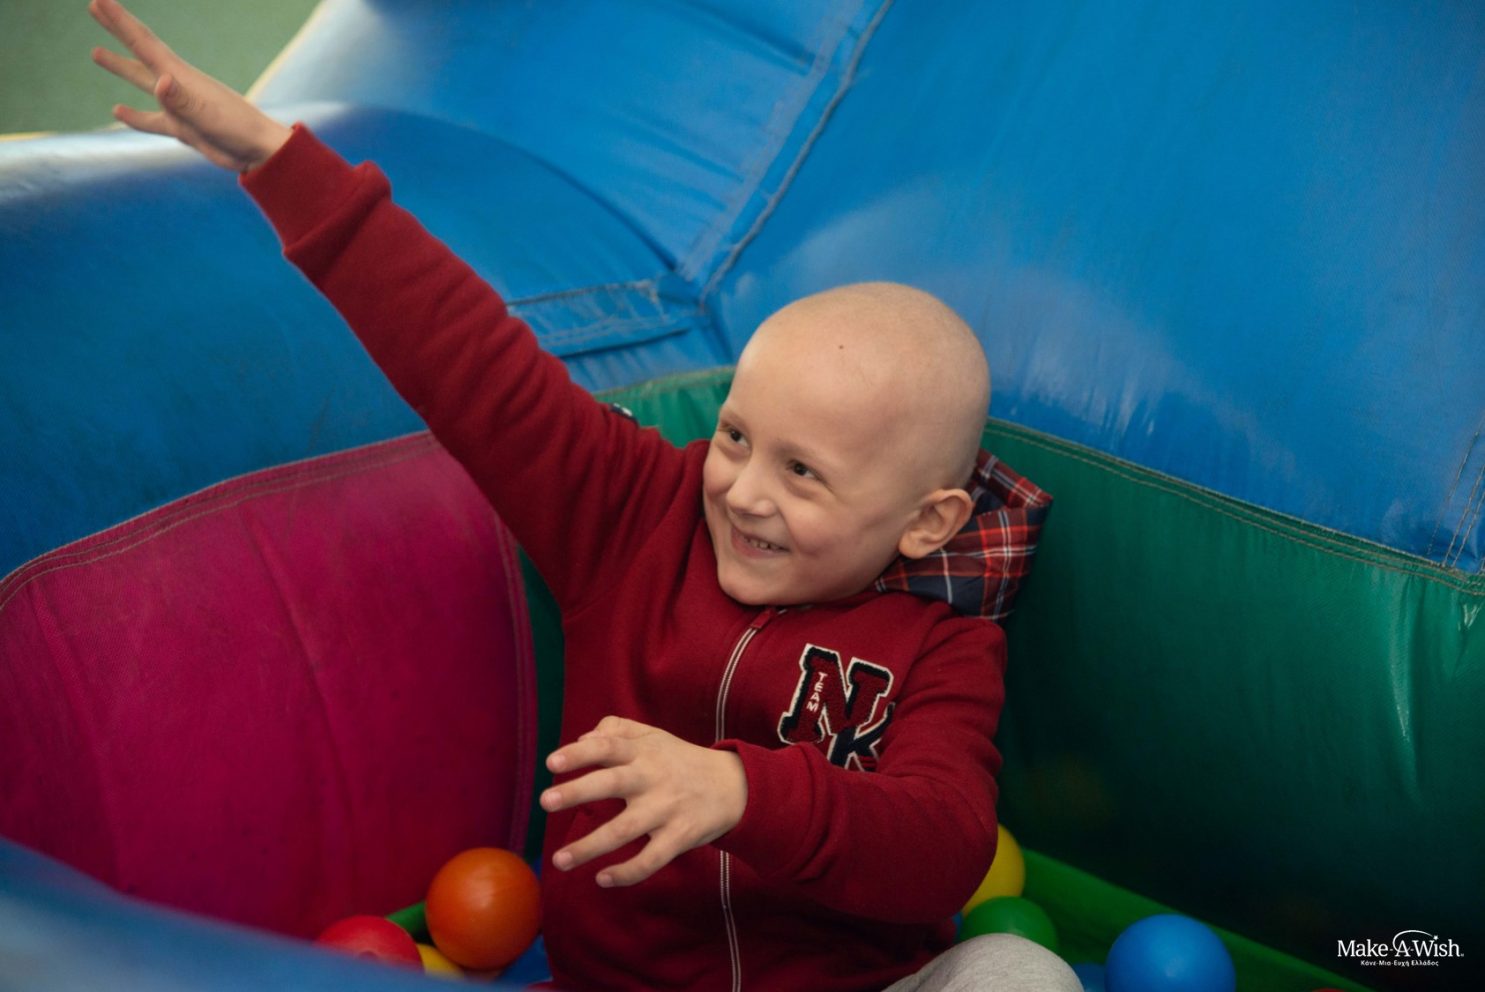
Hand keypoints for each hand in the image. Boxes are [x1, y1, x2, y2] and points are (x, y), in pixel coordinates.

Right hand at [88, 0, 290, 171]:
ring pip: (142, 81)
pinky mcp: (183, 128)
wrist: (262, 154)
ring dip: (120, 66)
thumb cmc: (241, 132)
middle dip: (117, 29)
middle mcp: (177, 86)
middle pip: (140, 52)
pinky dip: (134, 116)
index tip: (99, 0)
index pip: (144, 43)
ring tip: (95, 52)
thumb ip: (183, 101)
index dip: (120, 21)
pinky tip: (118, 110)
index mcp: (181, 77)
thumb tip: (161, 81)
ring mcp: (179, 107)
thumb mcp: (208, 116)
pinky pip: (152, 120)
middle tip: (94, 8)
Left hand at [542, 716, 747, 887]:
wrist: (734, 786)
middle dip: (579, 792)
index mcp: (643, 752)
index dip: (579, 754)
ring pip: (625, 829)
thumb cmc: (680, 760)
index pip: (608, 746)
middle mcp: (653, 778)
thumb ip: (617, 730)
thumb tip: (580, 739)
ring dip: (591, 845)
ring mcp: (667, 809)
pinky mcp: (680, 836)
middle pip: (612, 783)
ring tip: (559, 860)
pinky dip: (628, 872)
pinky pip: (652, 858)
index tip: (551, 763)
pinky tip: (602, 879)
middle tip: (546, 801)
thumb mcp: (654, 736)